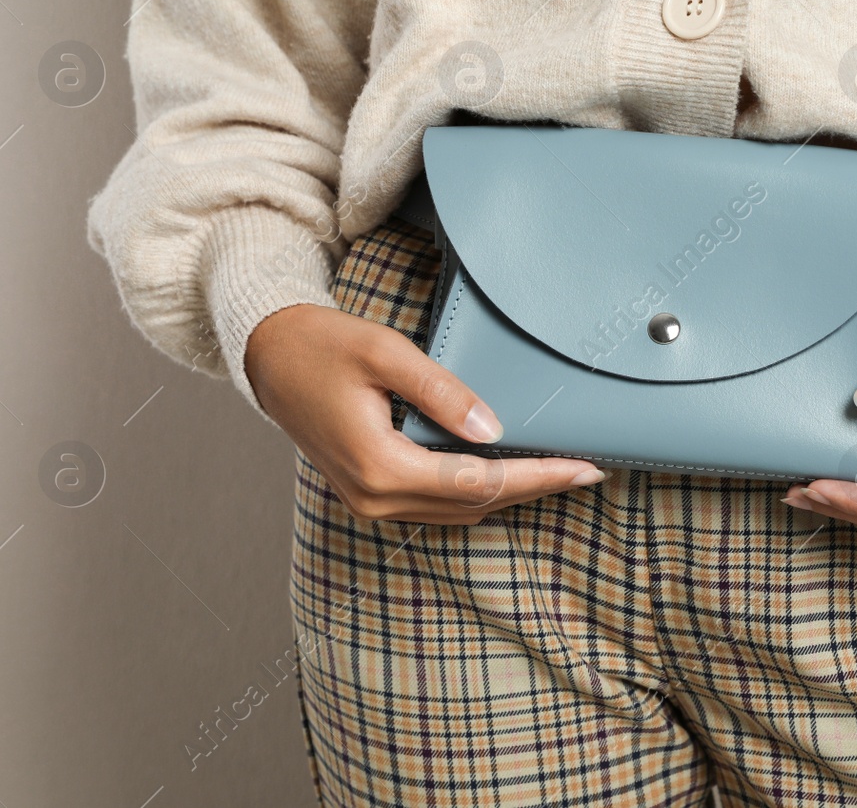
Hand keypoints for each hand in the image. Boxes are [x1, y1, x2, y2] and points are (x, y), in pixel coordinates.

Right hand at [244, 303, 605, 523]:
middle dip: (535, 488)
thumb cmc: (321, 345)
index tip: (581, 466)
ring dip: (510, 494)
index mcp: (381, 465)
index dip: (536, 475)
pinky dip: (479, 492)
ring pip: (459, 510)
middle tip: (587, 471)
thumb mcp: (385, 352)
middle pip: (475, 503)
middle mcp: (376, 497)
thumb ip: (440, 392)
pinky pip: (438, 504)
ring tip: (558, 473)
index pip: (479, 480)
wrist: (268, 358)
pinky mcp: (370, 494)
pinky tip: (508, 474)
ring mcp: (371, 503)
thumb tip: (491, 428)